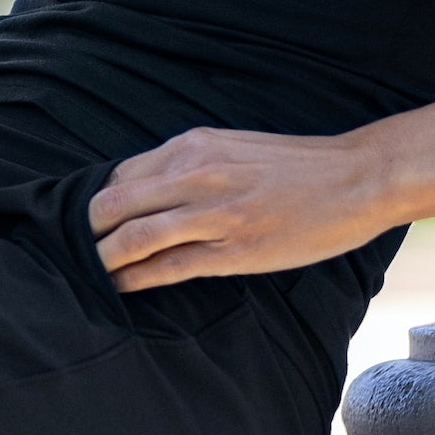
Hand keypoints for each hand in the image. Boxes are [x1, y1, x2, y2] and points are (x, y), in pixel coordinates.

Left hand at [88, 127, 400, 292]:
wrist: (358, 177)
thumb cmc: (296, 166)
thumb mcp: (232, 148)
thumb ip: (189, 164)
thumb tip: (144, 190)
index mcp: (193, 147)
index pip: (120, 175)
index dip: (98, 202)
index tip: (90, 222)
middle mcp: (196, 175)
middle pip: (113, 204)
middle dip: (87, 231)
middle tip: (76, 250)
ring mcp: (215, 214)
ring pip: (134, 237)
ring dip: (103, 259)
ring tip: (91, 273)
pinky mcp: (234, 250)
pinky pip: (169, 266)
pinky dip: (136, 279)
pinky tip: (121, 287)